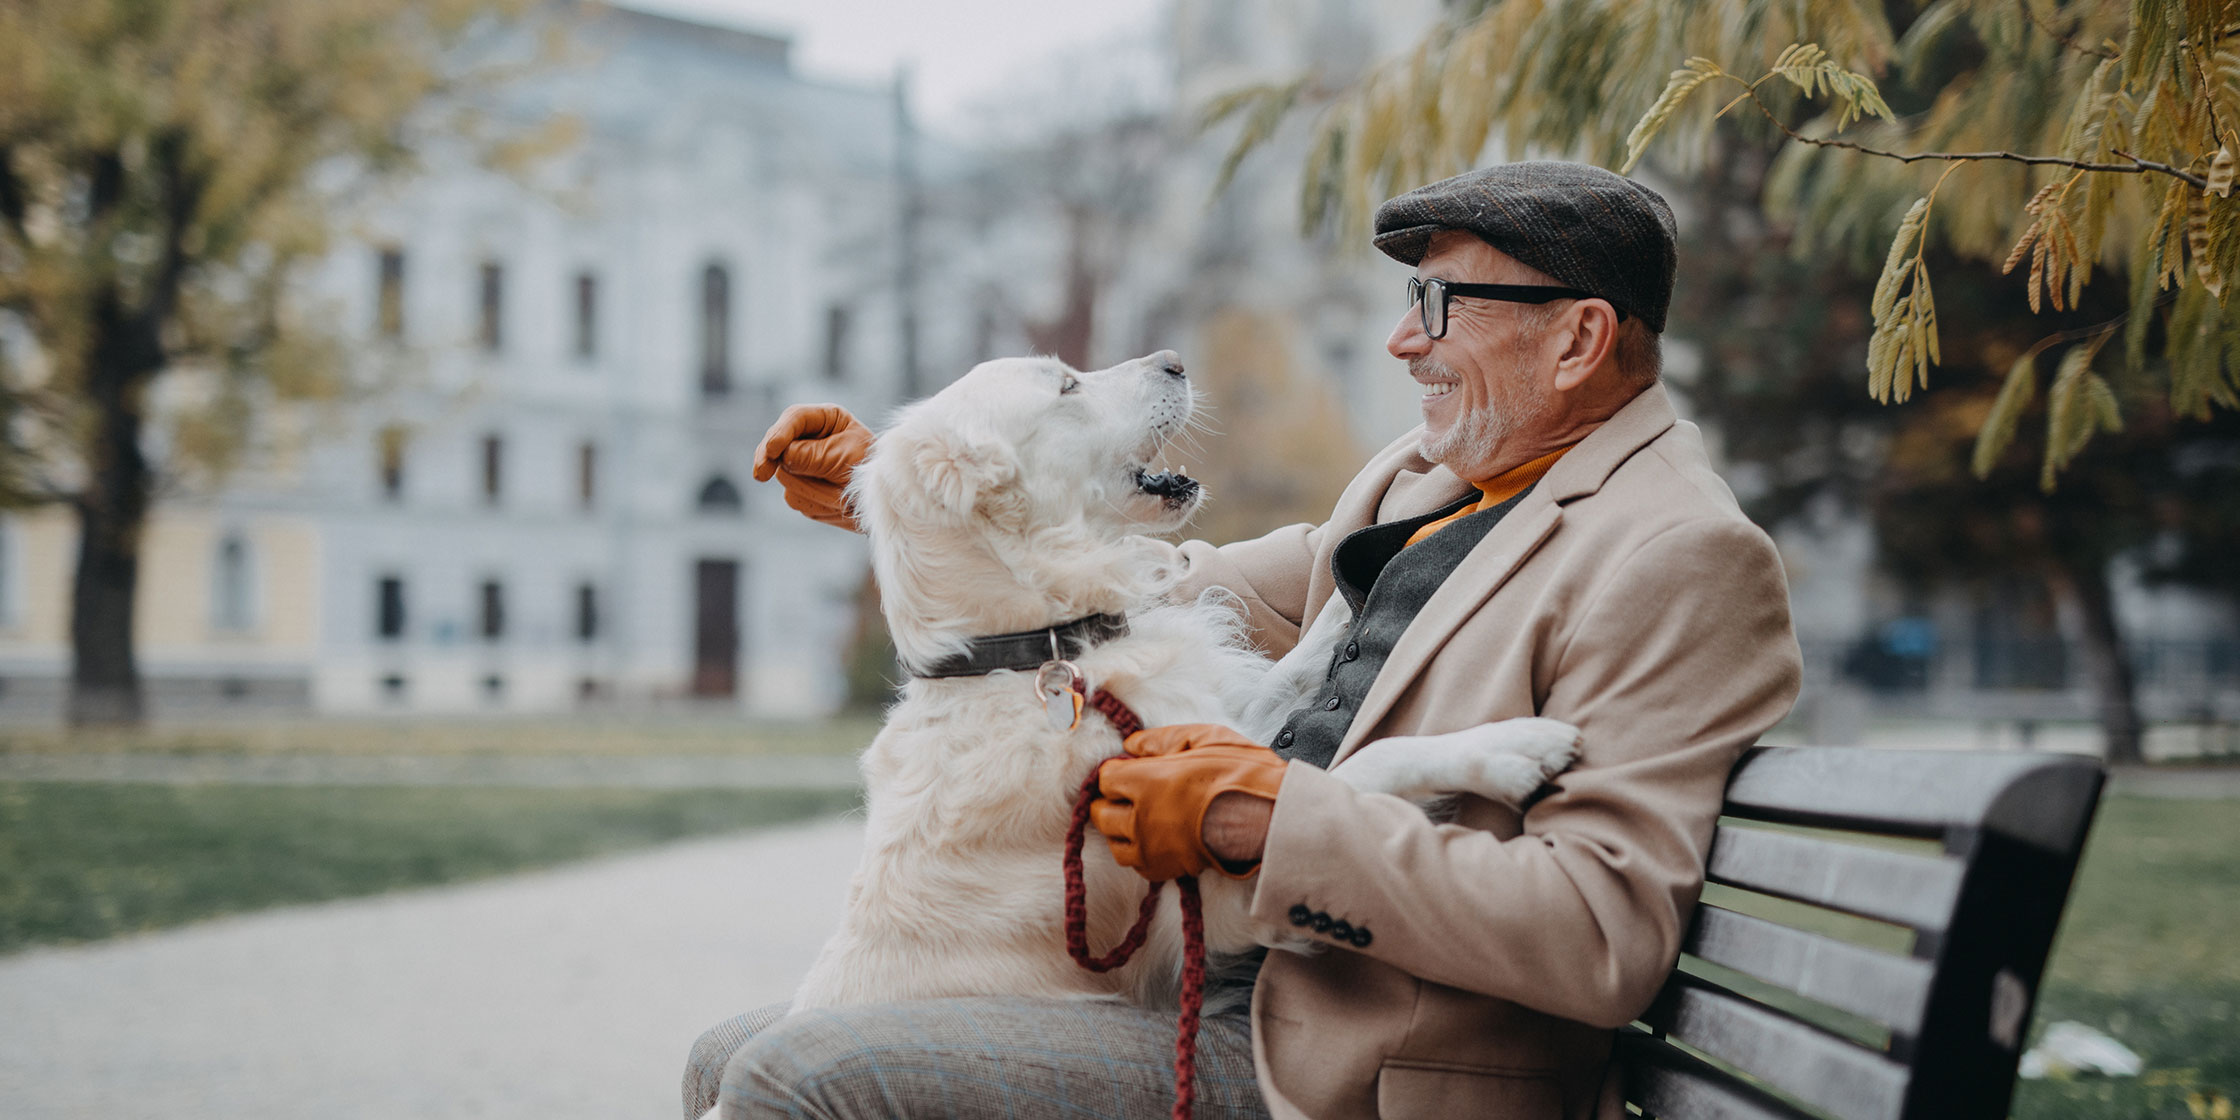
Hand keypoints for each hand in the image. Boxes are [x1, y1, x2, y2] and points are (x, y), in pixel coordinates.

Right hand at [752, 404, 872, 530]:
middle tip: (767, 476)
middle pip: (780, 449)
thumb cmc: (871, 470)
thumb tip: (781, 457)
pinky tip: (836, 502)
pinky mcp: (803, 489)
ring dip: (813, 490)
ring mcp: (803, 466)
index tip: (771, 452)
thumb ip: (812, 455)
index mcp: (825, 419)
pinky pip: (796, 498)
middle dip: (792, 467)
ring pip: (786, 478)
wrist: (884, 504)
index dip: (779, 434)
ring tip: (841, 492)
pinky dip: (816, 503)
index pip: (794, 419)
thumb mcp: (844, 457)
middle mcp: (810, 440)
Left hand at [1090, 729, 1285, 880]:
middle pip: (1102, 813)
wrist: (1269, 818)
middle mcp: (1140, 818)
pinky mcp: (1167, 870)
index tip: (1132, 768)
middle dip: (1111, 800)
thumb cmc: (1242, 775)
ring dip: (1121, 829)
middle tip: (1130, 793)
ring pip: (1115, 843)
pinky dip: (1139, 853)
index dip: (1117, 771)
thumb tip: (1132, 745)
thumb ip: (1161, 740)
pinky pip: (1137, 865)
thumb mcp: (1204, 739)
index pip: (1105, 778)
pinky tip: (1155, 839)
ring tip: (1140, 818)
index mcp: (1145, 782)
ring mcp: (1152, 848)